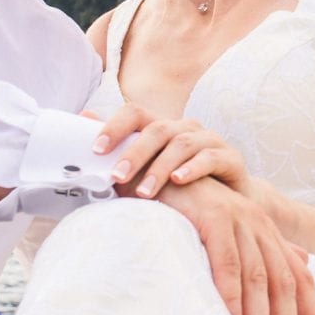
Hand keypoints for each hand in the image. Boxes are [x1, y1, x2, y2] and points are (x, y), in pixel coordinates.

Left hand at [91, 106, 248, 197]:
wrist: (232, 200)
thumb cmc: (184, 184)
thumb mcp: (150, 168)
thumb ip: (121, 149)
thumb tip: (83, 117)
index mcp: (162, 127)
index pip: (135, 114)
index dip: (114, 127)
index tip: (96, 150)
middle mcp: (186, 127)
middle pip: (157, 130)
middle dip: (134, 154)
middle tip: (116, 177)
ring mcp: (209, 140)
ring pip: (181, 145)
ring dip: (160, 169)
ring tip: (144, 192)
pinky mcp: (230, 158)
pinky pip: (210, 158)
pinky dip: (192, 169)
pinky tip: (178, 181)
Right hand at [155, 175, 314, 314]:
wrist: (157, 172)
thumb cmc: (191, 209)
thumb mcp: (232, 229)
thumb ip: (265, 249)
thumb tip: (302, 264)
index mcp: (267, 231)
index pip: (300, 277)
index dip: (309, 314)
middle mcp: (259, 224)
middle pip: (284, 283)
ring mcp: (238, 220)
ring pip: (259, 278)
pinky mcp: (213, 218)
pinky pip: (226, 265)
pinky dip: (230, 298)